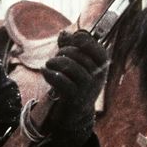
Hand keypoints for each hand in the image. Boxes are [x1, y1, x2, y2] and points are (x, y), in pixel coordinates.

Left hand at [40, 30, 108, 146]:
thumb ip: (71, 46)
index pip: (95, 47)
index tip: (71, 41)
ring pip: (70, 66)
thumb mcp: (77, 64)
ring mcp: (87, 88)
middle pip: (78, 55)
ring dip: (55, 61)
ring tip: (48, 64)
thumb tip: (64, 33)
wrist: (76, 112)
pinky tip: (44, 71)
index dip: (82, 40)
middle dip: (63, 52)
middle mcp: (98, 76)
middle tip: (55, 58)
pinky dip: (50, 73)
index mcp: (102, 65)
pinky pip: (61, 80)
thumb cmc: (76, 82)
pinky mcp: (75, 98)